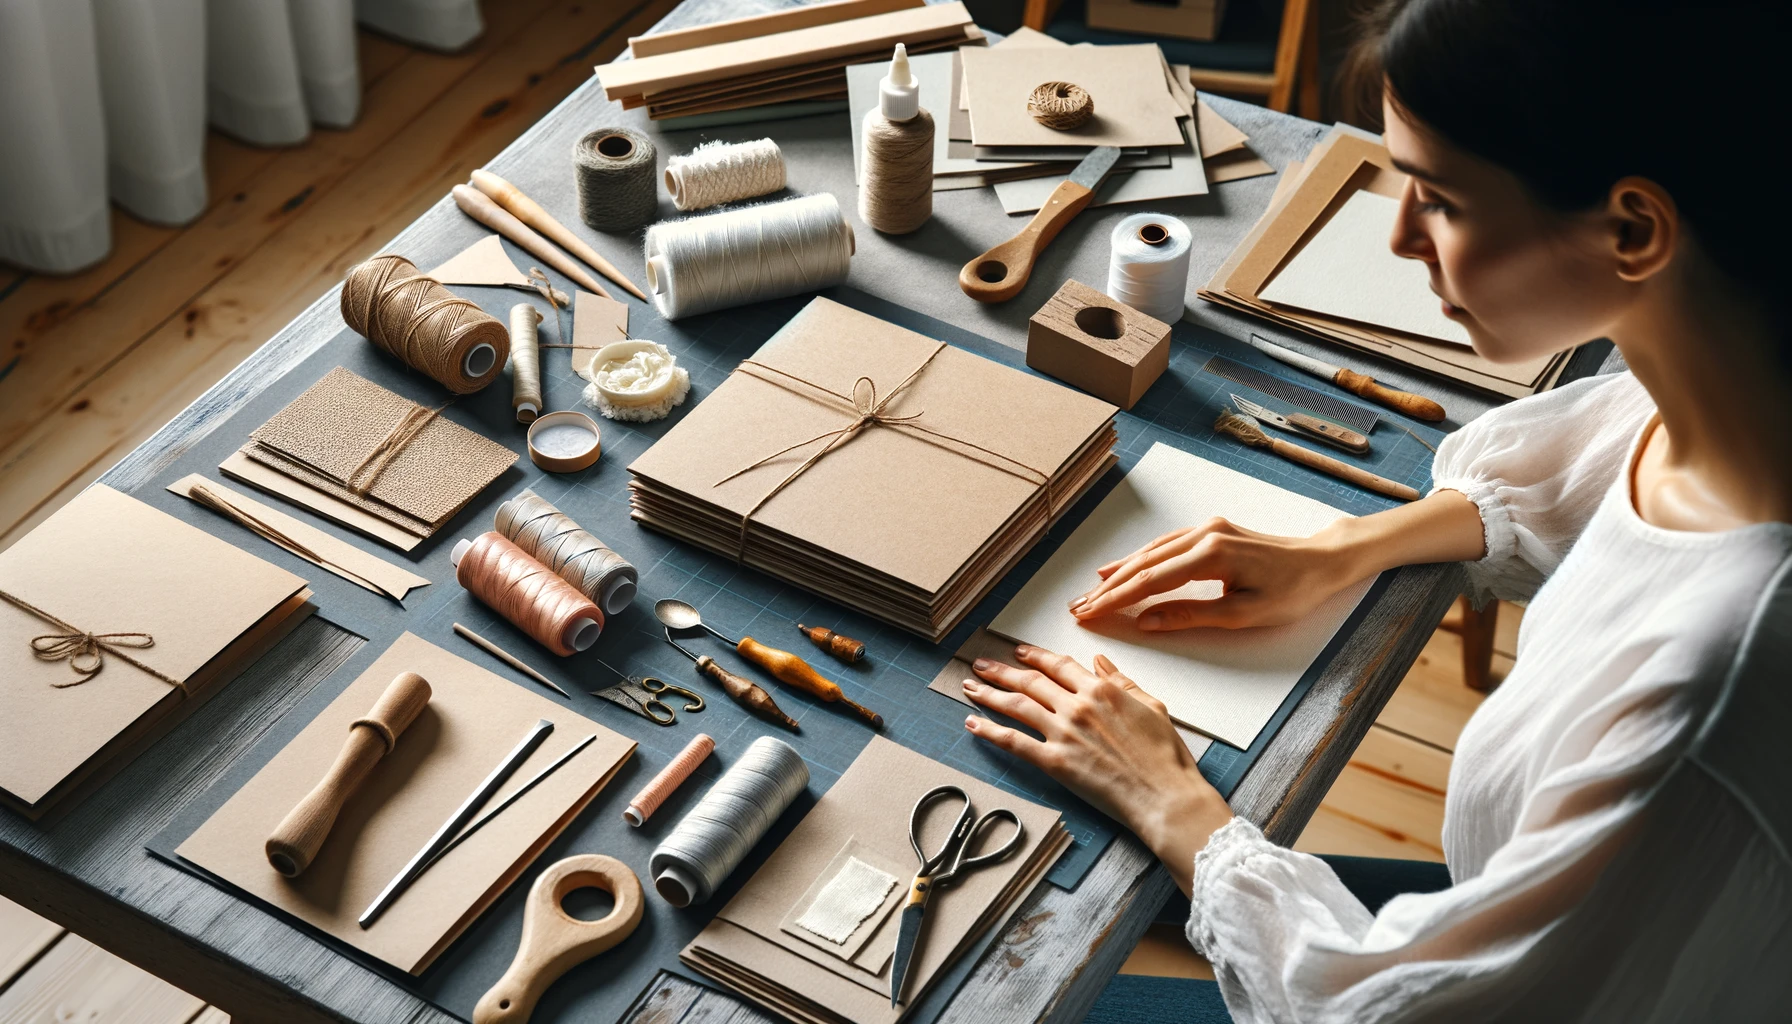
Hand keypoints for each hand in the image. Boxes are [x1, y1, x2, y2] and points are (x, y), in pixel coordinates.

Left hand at [963, 645, 1231, 894]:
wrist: (1164, 795)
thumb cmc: (1164, 756)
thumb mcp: (1150, 706)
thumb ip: (1122, 682)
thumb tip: (1100, 662)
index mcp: (1102, 690)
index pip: (1059, 665)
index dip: (1035, 657)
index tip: (1020, 653)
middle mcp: (1078, 706)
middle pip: (1031, 681)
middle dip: (1002, 670)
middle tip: (982, 664)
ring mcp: (1064, 733)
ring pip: (1017, 705)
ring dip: (989, 693)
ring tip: (970, 685)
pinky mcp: (1055, 762)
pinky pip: (1013, 742)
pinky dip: (989, 731)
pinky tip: (972, 724)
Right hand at [1066, 516, 1363, 629]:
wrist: (1322, 561)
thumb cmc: (1293, 592)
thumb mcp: (1245, 614)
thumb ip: (1192, 616)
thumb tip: (1147, 621)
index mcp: (1212, 556)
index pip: (1151, 581)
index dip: (1116, 599)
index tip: (1090, 614)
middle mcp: (1204, 535)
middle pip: (1143, 564)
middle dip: (1107, 588)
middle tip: (1078, 608)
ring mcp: (1206, 529)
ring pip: (1150, 552)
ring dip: (1117, 573)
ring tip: (1089, 592)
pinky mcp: (1210, 531)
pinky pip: (1164, 545)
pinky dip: (1138, 559)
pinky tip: (1119, 567)